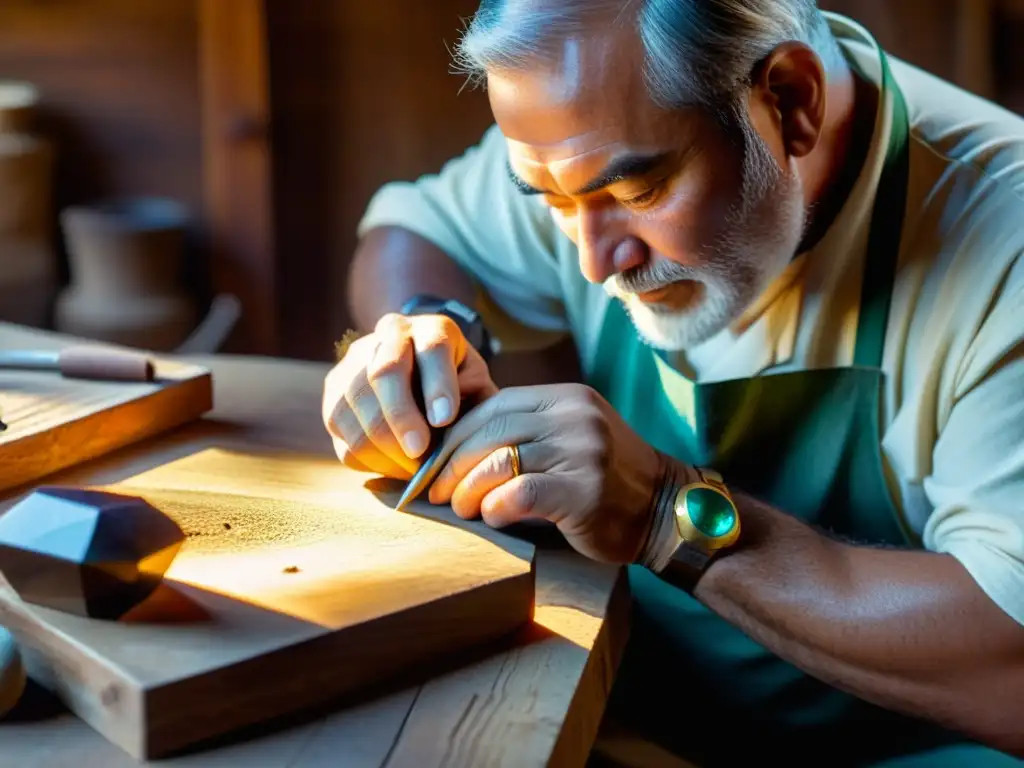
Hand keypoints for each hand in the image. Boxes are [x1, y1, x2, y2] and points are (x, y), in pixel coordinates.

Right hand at [322, 312, 497, 478]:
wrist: (417, 370)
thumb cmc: (456, 382)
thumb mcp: (476, 381)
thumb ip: (476, 397)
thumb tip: (453, 423)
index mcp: (430, 329)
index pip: (432, 348)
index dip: (437, 385)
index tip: (444, 419)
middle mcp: (387, 337)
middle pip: (384, 373)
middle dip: (401, 417)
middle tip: (420, 453)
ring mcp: (352, 364)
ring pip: (357, 407)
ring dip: (385, 447)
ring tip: (414, 469)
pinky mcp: (331, 397)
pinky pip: (344, 434)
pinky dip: (370, 459)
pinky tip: (396, 466)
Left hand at [425, 383, 672, 563]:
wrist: (666, 511)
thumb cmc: (605, 481)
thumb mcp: (570, 438)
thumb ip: (526, 431)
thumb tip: (453, 445)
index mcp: (566, 398)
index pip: (494, 406)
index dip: (455, 435)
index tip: (433, 462)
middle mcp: (575, 417)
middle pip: (490, 432)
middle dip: (451, 463)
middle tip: (433, 490)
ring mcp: (584, 451)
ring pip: (499, 463)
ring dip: (468, 490)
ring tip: (460, 508)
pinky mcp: (585, 490)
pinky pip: (520, 494)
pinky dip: (495, 508)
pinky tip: (492, 517)